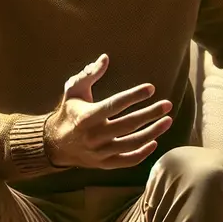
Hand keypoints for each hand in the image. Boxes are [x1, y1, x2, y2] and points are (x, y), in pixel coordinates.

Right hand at [45, 54, 172, 169]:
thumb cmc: (69, 112)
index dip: (134, 96)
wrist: (54, 144)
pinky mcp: (104, 163)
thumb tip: (105, 58)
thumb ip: (89, 74)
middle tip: (167, 105)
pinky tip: (155, 141)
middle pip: (128, 125)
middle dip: (150, 114)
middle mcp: (93, 136)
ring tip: (167, 121)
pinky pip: (127, 161)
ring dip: (153, 132)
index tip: (151, 88)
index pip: (115, 105)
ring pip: (132, 144)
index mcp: (86, 116)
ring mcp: (99, 152)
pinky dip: (142, 153)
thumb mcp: (73, 90)